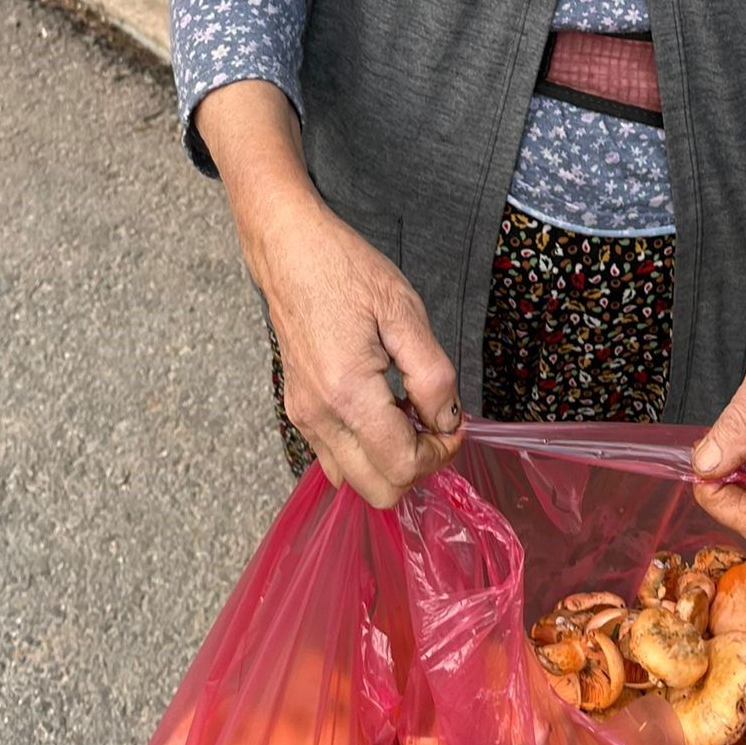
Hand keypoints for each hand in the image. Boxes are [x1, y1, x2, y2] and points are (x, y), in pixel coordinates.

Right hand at [253, 193, 464, 507]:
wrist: (290, 253)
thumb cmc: (346, 271)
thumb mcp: (405, 312)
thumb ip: (433, 375)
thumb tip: (446, 421)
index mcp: (348, 393)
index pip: (403, 465)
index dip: (441, 453)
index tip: (455, 422)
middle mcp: (319, 416)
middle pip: (378, 491)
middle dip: (418, 466)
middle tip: (435, 423)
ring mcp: (303, 417)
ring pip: (355, 481)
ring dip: (390, 461)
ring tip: (407, 413)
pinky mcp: (298, 411)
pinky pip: (336, 458)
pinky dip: (367, 450)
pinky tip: (383, 409)